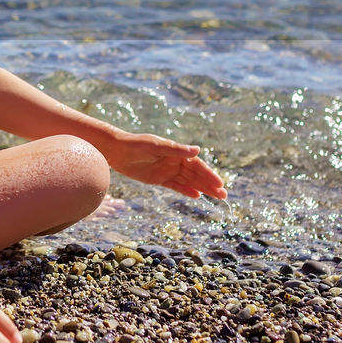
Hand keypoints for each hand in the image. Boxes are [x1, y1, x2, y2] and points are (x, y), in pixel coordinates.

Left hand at [105, 133, 226, 198]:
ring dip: (202, 189)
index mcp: (176, 152)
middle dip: (210, 184)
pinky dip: (186, 190)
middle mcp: (174, 161)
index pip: (197, 165)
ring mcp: (167, 170)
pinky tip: (197, 196)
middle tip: (224, 195)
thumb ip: (177, 149)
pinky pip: (175, 186)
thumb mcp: (157, 146)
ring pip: (188, 181)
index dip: (209, 174)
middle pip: (196, 175)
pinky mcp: (158, 179)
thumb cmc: (137, 145)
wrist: (117, 151)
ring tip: (216, 197)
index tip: (220, 183)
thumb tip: (198, 149)